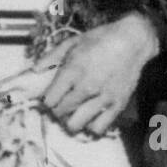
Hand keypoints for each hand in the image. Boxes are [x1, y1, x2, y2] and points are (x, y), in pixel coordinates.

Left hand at [39, 13, 160, 136]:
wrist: (132, 41)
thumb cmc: (100, 39)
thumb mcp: (72, 42)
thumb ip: (51, 57)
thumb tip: (34, 70)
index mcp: (72, 71)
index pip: (49, 100)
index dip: (46, 101)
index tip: (50, 98)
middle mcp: (86, 87)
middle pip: (60, 113)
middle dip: (57, 111)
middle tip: (61, 105)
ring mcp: (102, 98)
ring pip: (76, 124)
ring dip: (71, 121)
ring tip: (73, 114)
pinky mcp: (117, 105)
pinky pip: (98, 128)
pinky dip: (90, 126)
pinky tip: (90, 117)